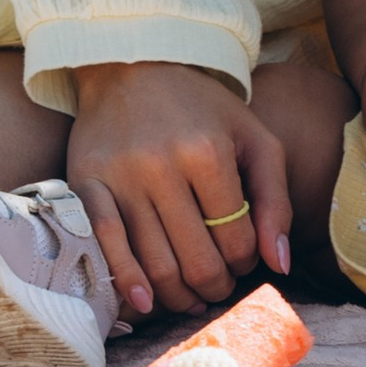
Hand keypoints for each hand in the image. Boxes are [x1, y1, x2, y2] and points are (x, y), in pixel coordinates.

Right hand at [69, 62, 292, 320]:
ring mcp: (120, 177)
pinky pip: (106, 245)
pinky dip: (127, 281)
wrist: (132, 64)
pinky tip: (145, 302)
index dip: (246, 262)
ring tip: (191, 296)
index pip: (236, 238)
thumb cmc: (202, 108)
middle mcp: (162, 165)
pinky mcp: (85, 184)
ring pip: (155, 263)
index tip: (244, 260)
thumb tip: (280, 264)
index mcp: (209, 151)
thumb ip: (275, 198)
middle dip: (215, 285)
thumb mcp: (253, 137)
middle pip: (196, 258)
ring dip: (179, 294)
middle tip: (218, 286)